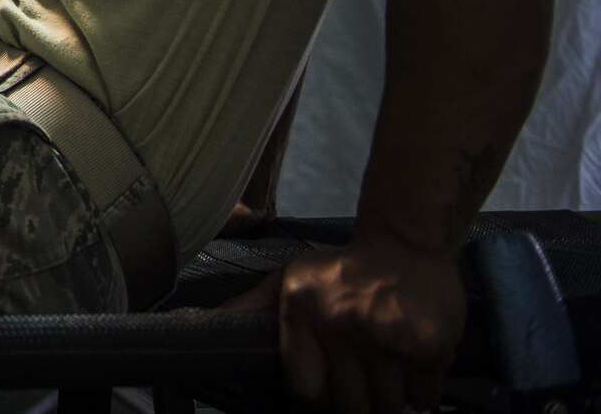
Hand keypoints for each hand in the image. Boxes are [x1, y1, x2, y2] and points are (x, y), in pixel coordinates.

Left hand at [227, 235, 464, 412]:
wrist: (405, 242)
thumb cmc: (344, 269)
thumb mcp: (290, 280)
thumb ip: (251, 308)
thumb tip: (209, 324)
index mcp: (302, 312)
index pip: (305, 390)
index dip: (318, 393)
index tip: (328, 381)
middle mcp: (340, 324)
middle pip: (350, 405)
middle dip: (359, 397)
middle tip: (364, 373)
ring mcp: (385, 335)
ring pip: (390, 405)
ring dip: (392, 395)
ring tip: (388, 363)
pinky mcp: (428, 343)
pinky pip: (425, 397)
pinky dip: (422, 391)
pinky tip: (412, 363)